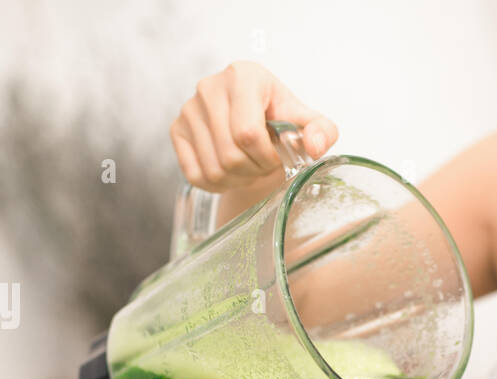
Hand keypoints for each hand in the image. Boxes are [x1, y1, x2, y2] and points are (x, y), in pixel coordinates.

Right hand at [170, 61, 338, 191]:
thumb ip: (321, 131)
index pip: (248, 133)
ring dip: (239, 179)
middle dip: (255, 170)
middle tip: (264, 165)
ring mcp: (189, 109)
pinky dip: (218, 184)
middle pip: (230, 154)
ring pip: (214, 169)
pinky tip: (232, 172)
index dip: (266, 157)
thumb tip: (313, 146)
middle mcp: (209, 88)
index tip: (277, 156)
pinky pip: (196, 175)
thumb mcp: (307, 122)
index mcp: (243, 76)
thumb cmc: (279, 119)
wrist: (252, 121)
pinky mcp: (176, 130)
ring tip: (250, 167)